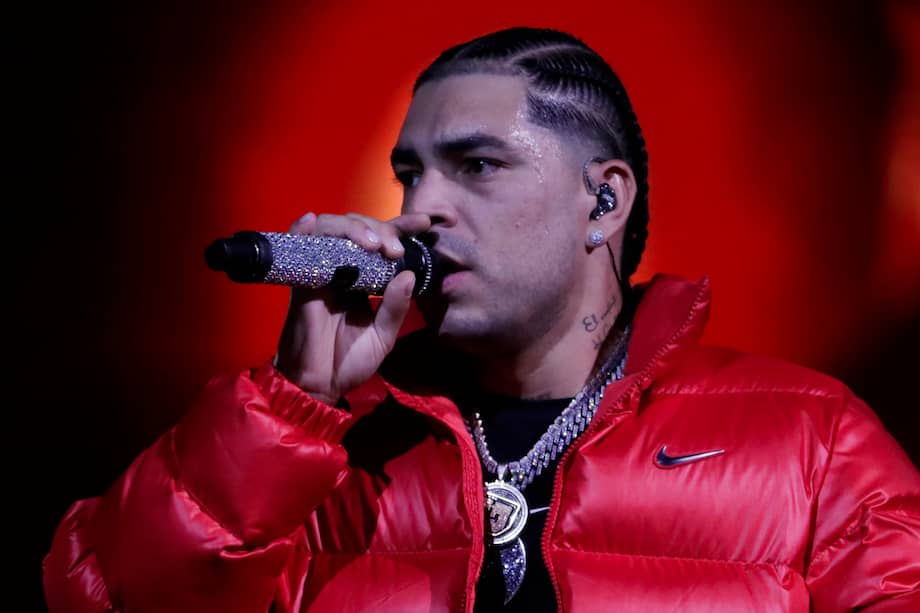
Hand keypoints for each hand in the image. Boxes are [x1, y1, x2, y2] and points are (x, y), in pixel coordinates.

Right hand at [273, 212, 431, 403]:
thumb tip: (408, 274)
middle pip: (359, 228)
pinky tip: (311, 221)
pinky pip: (296, 248)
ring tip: (373, 244)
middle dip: (381, 229)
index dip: (402, 227)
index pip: (384, 242)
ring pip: (331, 230)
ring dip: (353, 229)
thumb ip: (395, 308)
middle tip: (395, 249)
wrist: (318, 385)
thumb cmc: (348, 362)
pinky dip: (301, 230)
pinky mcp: (300, 281)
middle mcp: (344, 269)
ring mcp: (321, 272)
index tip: (424, 223)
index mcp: (366, 279)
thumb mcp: (383, 336)